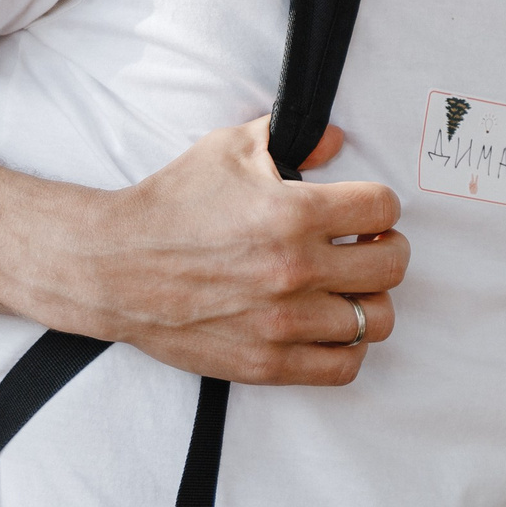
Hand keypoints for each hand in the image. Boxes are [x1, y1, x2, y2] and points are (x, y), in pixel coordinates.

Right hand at [63, 117, 405, 385]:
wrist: (113, 266)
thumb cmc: (170, 206)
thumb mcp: (229, 150)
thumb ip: (293, 140)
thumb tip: (337, 142)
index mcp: (294, 213)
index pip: (384, 209)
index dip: (378, 207)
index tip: (363, 214)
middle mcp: (296, 270)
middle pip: (392, 266)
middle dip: (385, 250)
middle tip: (365, 248)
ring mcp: (283, 321)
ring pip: (377, 320)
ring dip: (369, 301)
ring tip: (348, 289)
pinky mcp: (267, 362)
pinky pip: (343, 367)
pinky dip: (348, 348)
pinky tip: (330, 326)